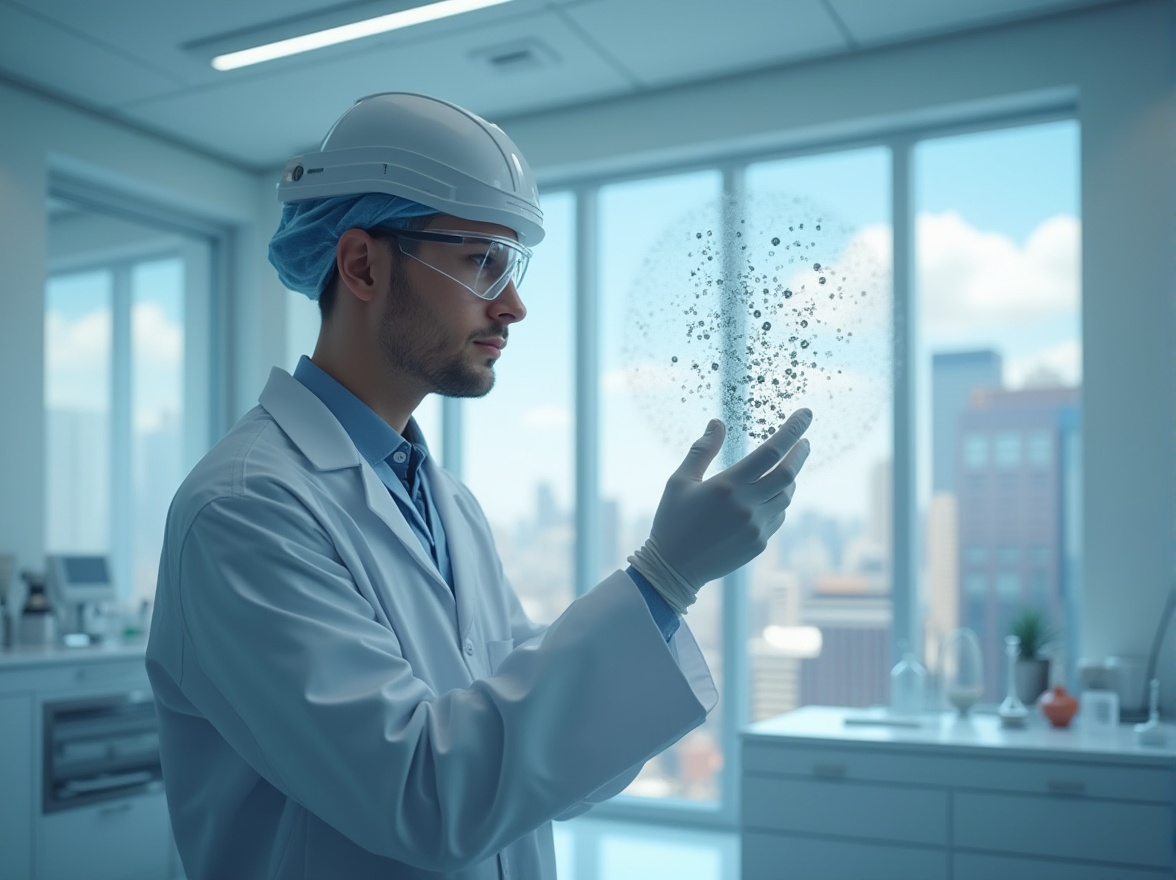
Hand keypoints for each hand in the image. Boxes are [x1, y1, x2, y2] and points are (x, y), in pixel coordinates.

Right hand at [630, 410, 811, 612]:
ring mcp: (756, 527)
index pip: (771, 451)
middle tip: (805, 440)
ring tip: (784, 468)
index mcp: (727, 486)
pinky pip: (778, 516)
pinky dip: (778, 502)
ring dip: (789, 479)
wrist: (673, 568)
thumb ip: (702, 451)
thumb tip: (718, 423)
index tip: (806, 414)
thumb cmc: (672, 521)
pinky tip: (768, 497)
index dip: (792, 430)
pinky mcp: (759, 543)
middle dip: (800, 452)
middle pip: (788, 473)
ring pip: (786, 496)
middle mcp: (747, 506)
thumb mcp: (679, 481)